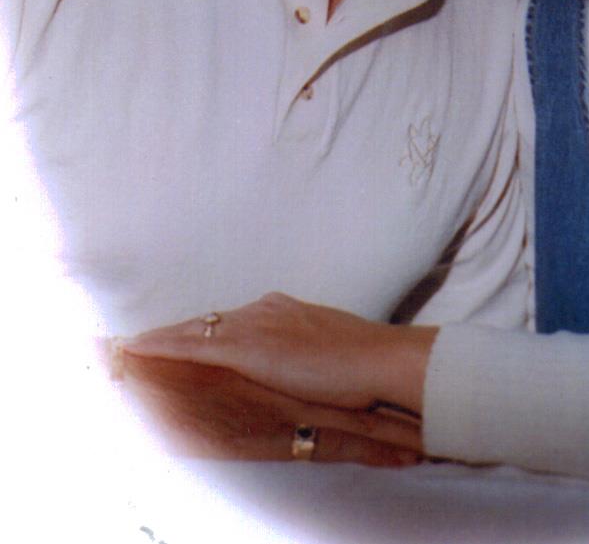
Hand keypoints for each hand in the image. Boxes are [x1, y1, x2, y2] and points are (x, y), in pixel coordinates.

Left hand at [124, 293, 435, 416]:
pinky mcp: (246, 346)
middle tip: (131, 342)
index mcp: (282, 310)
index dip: (198, 332)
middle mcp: (263, 309)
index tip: (174, 338)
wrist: (380, 360)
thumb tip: (295, 368)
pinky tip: (134, 350)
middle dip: (170, 334)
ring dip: (155, 340)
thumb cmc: (365, 363)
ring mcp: (253, 324)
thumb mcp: (327, 352)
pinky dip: (158, 346)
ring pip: (190, 330)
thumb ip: (303, 354)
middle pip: (204, 323)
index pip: (228, 322)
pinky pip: (190, 345)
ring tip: (119, 347)